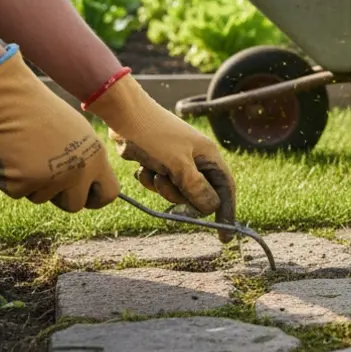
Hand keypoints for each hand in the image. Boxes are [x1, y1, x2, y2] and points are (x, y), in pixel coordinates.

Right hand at [0, 45, 119, 211]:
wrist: (11, 100)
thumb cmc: (40, 112)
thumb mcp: (75, 133)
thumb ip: (83, 159)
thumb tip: (84, 184)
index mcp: (95, 157)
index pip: (109, 193)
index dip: (95, 199)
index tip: (84, 199)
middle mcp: (78, 171)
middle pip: (74, 205)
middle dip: (58, 197)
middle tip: (44, 175)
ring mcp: (51, 179)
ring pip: (40, 198)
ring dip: (30, 182)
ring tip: (25, 152)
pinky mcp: (23, 183)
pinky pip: (15, 192)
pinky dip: (8, 177)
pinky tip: (9, 154)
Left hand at [85, 73, 236, 240]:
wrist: (124, 115)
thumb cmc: (154, 135)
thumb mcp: (177, 164)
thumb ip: (196, 188)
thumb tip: (212, 207)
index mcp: (208, 156)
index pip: (225, 189)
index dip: (226, 213)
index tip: (225, 237)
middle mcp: (197, 159)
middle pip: (199, 194)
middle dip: (180, 195)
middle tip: (165, 185)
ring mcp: (178, 161)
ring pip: (176, 192)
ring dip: (161, 187)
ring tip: (152, 169)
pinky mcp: (161, 163)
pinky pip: (160, 184)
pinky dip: (150, 180)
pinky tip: (142, 166)